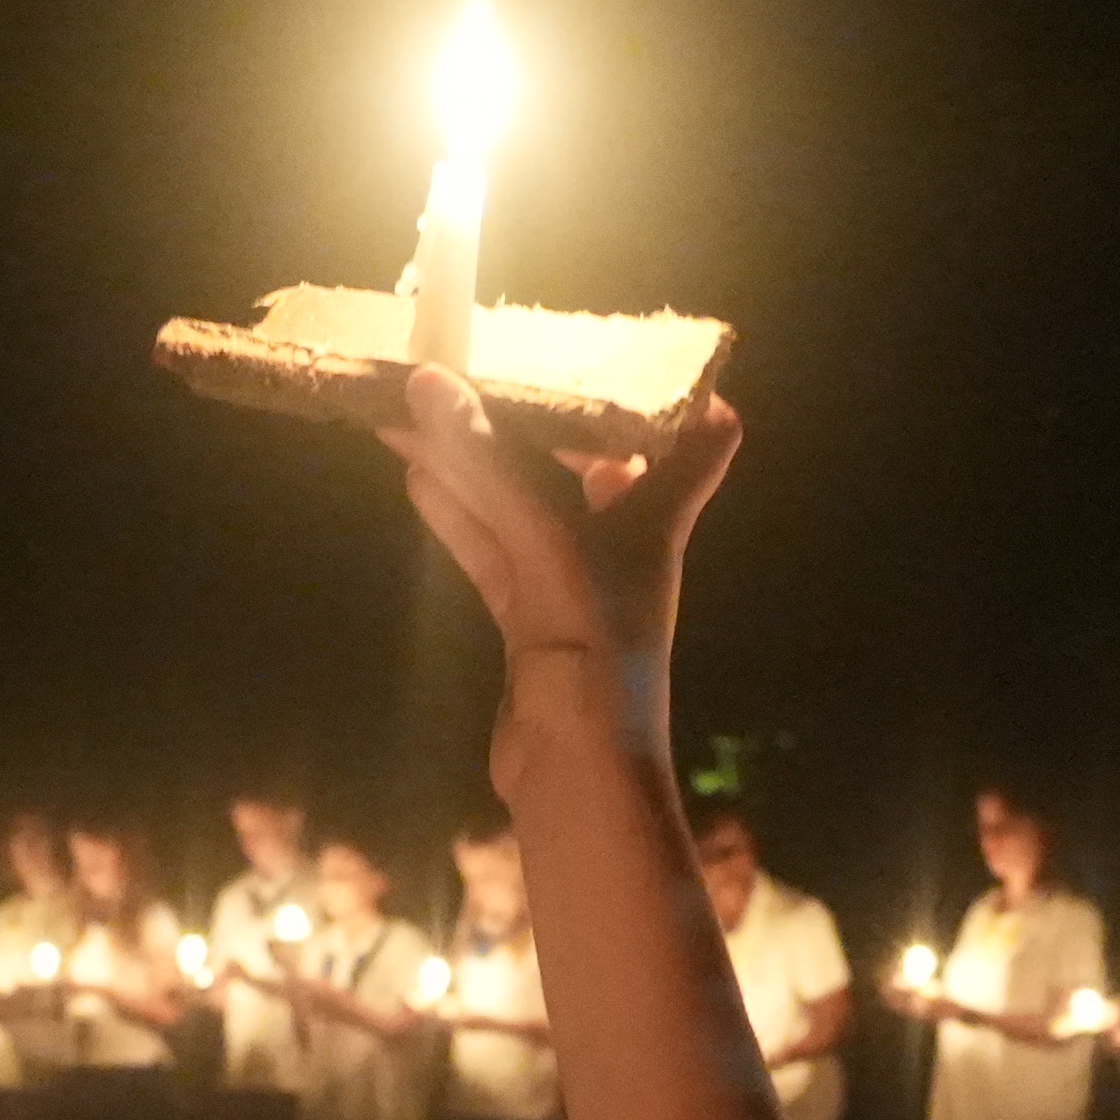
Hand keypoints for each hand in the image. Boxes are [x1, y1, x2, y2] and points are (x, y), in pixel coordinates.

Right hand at [381, 367, 739, 702]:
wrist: (579, 771)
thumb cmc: (595, 645)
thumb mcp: (544, 537)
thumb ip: (486, 461)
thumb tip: (427, 381)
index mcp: (660, 512)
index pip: (703, 437)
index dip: (683, 391)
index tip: (635, 349)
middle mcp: (625, 541)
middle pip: (586, 456)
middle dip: (532, 412)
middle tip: (479, 365)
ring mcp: (576, 583)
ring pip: (521, 501)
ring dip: (475, 458)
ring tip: (416, 408)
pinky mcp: (531, 622)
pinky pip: (490, 548)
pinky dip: (456, 512)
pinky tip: (415, 476)